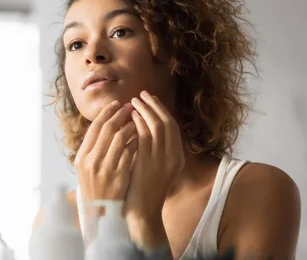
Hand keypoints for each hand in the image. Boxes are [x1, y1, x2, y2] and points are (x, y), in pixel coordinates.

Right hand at [75, 100, 137, 202]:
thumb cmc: (95, 186)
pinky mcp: (119, 176)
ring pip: (120, 139)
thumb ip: (93, 147)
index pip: (94, 128)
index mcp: (82, 157)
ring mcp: (105, 169)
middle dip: (120, 115)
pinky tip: (142, 137)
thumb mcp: (87, 167)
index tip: (117, 103)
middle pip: (107, 129)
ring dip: (130, 126)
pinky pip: (130, 153)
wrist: (101, 212)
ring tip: (138, 120)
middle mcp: (91, 161)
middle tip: (131, 106)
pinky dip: (136, 142)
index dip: (106, 113)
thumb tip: (107, 122)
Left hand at [125, 90, 184, 250]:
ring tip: (133, 102)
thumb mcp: (153, 168)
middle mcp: (173, 157)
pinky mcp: (149, 164)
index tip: (150, 99)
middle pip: (167, 123)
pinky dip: (139, 124)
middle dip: (154, 106)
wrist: (141, 212)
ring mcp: (162, 161)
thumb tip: (142, 127)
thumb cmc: (143, 190)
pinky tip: (130, 117)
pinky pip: (145, 137)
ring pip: (157, 126)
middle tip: (141, 94)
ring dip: (145, 111)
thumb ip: (153, 150)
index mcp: (177, 158)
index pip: (172, 127)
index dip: (161, 110)